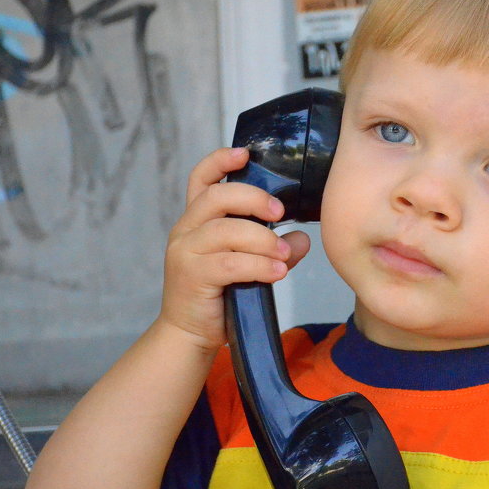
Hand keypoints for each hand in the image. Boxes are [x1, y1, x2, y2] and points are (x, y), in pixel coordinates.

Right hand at [157, 147, 310, 353]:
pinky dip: (259, 265)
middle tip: (280, 213)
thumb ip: (275, 249)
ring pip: (227, 231)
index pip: (200, 179)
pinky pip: (230, 263)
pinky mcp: (192, 276)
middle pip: (217, 197)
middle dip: (253, 199)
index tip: (246, 154)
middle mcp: (186, 230)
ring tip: (285, 254)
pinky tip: (277, 271)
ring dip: (263, 240)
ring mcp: (185, 252)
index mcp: (196, 220)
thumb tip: (303, 238)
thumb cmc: (220, 295)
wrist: (189, 334)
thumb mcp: (248, 266)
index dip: (220, 161)